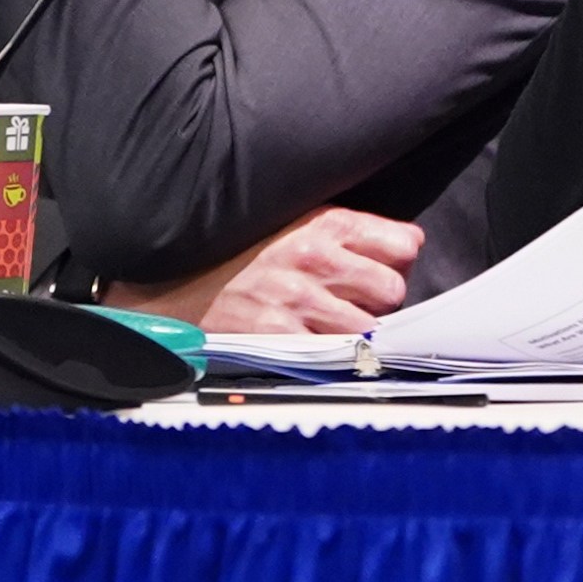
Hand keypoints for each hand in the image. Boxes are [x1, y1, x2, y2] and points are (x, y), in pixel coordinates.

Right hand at [106, 207, 425, 333]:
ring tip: (329, 326)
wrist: (176, 286)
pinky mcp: (281, 335)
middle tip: (353, 304)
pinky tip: (312, 344)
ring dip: (356, 332)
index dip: (397, 263)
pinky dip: (333, 356)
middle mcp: (316, 258)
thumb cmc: (243, 256)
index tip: (380, 270)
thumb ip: (347, 236)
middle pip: (394, 289)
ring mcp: (299, 300)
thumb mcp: (296, 225)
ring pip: (371, 328)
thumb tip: (402, 254)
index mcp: (325, 224)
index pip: (406, 244)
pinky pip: (337, 355)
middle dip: (379, 302)